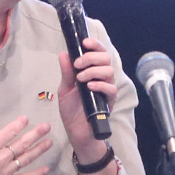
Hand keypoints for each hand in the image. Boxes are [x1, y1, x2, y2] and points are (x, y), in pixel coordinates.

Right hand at [0, 112, 53, 174]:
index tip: (26, 119)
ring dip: (39, 149)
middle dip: (36, 134)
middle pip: (22, 143)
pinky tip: (46, 170)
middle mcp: (0, 158)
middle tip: (47, 126)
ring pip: (26, 159)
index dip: (19, 124)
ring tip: (50, 142)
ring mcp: (5, 172)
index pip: (9, 132)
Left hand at [56, 41, 118, 159]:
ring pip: (109, 71)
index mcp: (92, 72)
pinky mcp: (109, 102)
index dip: (94, 45)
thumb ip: (66, 72)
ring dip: (93, 71)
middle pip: (106, 58)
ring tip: (80, 78)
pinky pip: (111, 89)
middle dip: (91, 57)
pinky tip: (89, 87)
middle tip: (78, 64)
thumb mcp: (65, 89)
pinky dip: (100, 85)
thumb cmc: (72, 110)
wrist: (76, 131)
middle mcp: (101, 78)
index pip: (98, 53)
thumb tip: (64, 53)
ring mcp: (106, 89)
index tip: (84, 42)